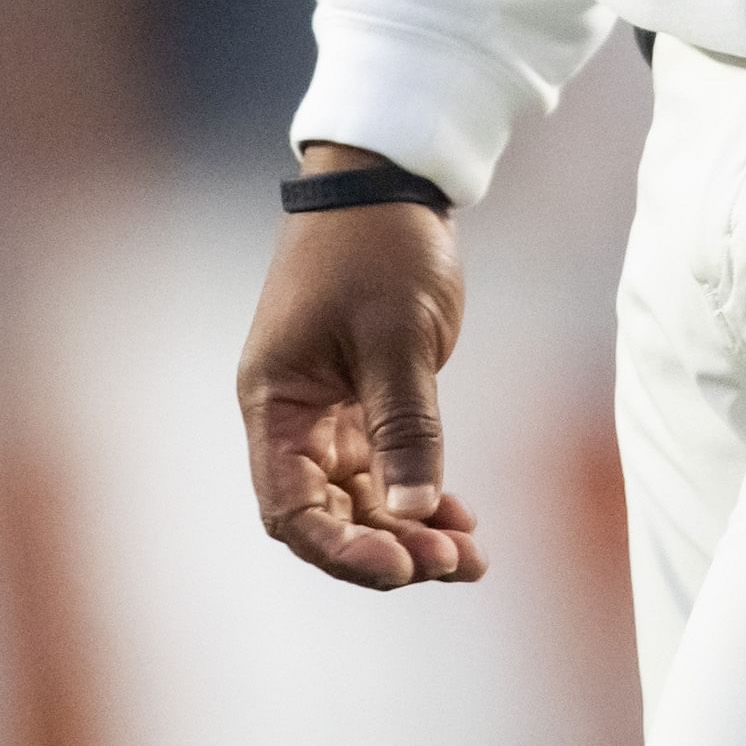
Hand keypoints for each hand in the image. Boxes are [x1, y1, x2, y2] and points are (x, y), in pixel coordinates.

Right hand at [236, 144, 487, 592]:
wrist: (388, 180)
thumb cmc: (378, 246)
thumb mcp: (396, 336)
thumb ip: (406, 427)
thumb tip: (417, 516)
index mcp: (275, 402)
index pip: (291, 507)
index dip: (342, 548)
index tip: (401, 565)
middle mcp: (291, 417)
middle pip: (325, 515)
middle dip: (386, 547)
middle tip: (454, 564)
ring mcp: (325, 412)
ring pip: (359, 500)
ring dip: (409, 532)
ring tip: (470, 558)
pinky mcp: (361, 401)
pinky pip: (383, 470)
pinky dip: (418, 498)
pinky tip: (462, 521)